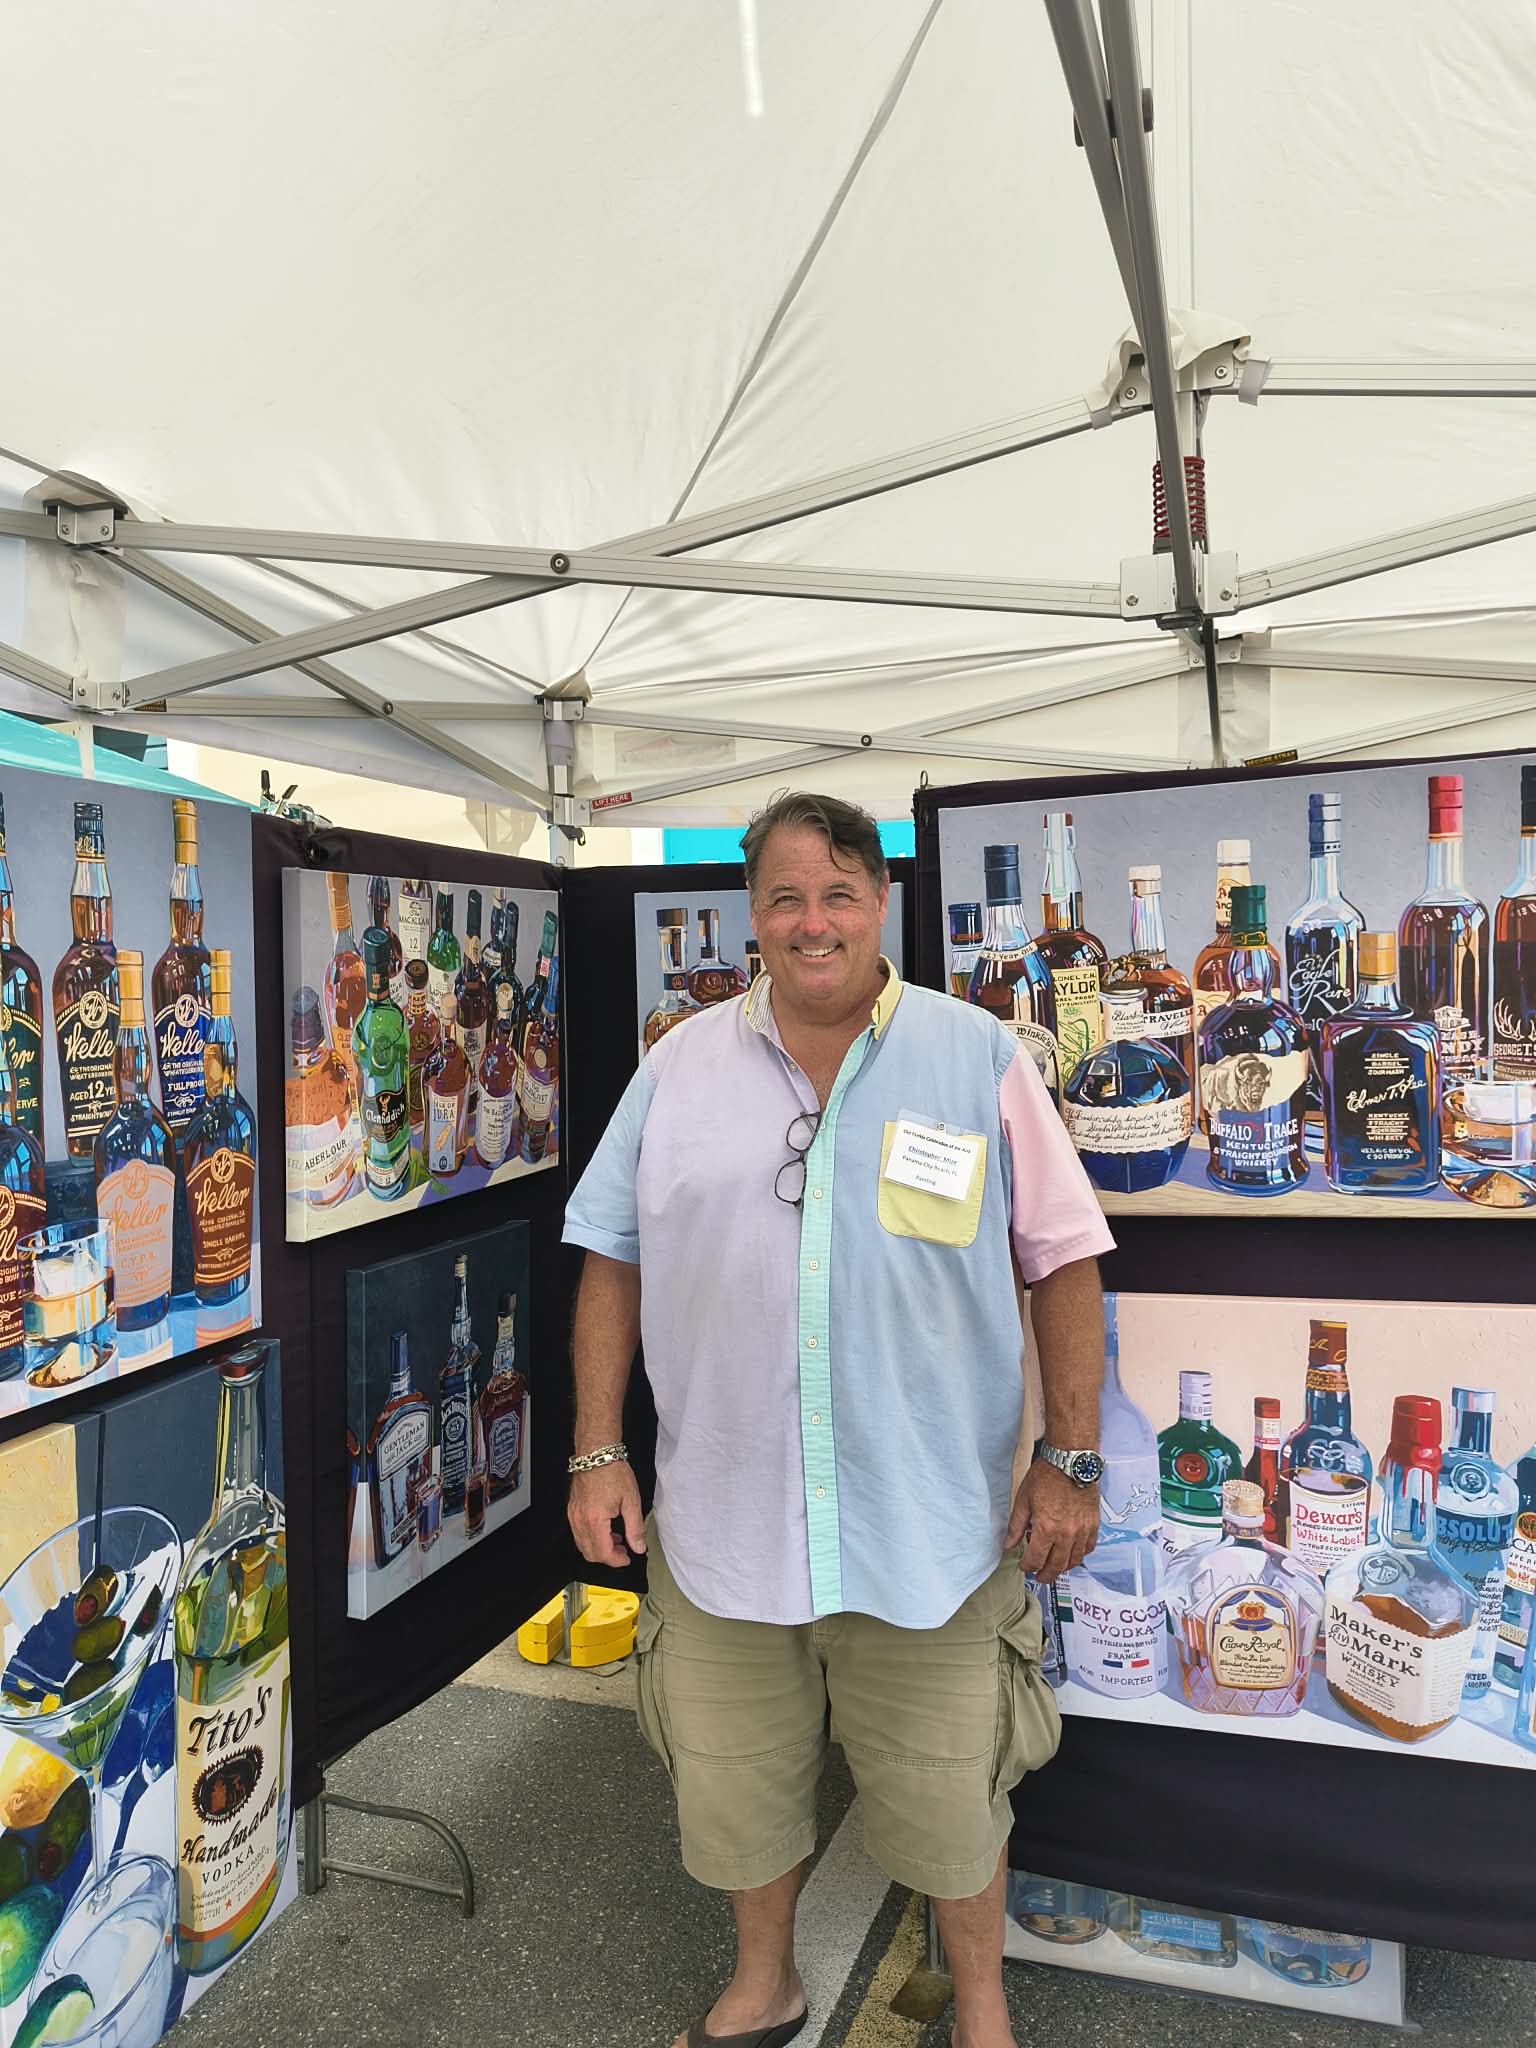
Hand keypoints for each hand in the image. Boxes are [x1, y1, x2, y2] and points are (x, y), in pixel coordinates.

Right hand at [567, 1462, 646, 1568]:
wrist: (597, 1453)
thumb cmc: (612, 1471)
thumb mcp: (631, 1501)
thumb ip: (635, 1528)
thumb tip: (638, 1546)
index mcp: (595, 1521)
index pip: (603, 1553)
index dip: (617, 1561)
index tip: (627, 1558)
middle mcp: (580, 1521)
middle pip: (590, 1553)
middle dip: (608, 1557)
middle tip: (623, 1550)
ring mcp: (574, 1515)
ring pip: (582, 1545)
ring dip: (599, 1548)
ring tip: (616, 1538)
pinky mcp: (572, 1510)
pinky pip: (578, 1533)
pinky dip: (591, 1537)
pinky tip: (605, 1528)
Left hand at [1006, 1459, 1099, 1582]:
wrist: (1071, 1461)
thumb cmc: (1046, 1476)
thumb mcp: (1023, 1499)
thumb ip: (1016, 1525)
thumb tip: (1008, 1544)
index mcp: (1046, 1528)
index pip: (1035, 1560)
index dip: (1027, 1567)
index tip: (1024, 1566)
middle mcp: (1066, 1534)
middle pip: (1056, 1567)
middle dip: (1045, 1575)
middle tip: (1039, 1576)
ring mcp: (1082, 1531)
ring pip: (1074, 1561)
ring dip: (1063, 1568)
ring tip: (1054, 1566)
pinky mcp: (1093, 1524)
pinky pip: (1088, 1548)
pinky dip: (1080, 1555)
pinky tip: (1072, 1552)